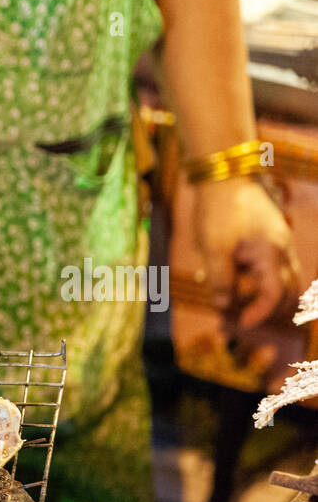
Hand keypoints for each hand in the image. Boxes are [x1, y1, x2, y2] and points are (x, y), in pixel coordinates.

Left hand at [193, 175, 302, 332]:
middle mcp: (282, 251)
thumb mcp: (213, 247)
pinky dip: (259, 287)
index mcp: (271, 254)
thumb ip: (220, 278)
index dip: (259, 313)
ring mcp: (279, 246)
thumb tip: (224, 305)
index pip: (275, 295)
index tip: (240, 324)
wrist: (225, 176)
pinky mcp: (270, 243)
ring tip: (232, 312)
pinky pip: (273, 272)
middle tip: (235, 324)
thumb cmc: (219, 209)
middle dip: (266, 313)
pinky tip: (234, 292)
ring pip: (283, 283)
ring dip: (263, 301)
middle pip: (287, 294)